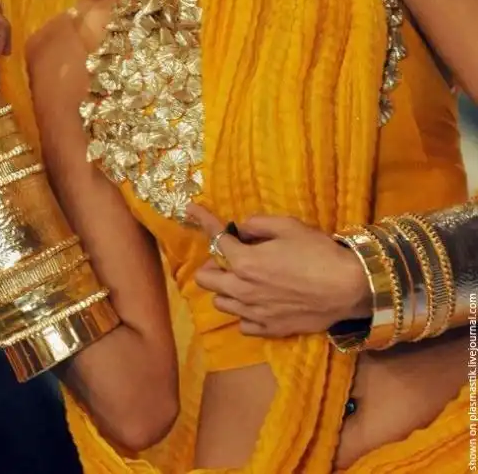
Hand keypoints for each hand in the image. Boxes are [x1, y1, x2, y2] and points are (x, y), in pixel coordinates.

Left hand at [187, 204, 371, 338]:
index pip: (215, 238)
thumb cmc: (318, 252)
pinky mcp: (268, 330)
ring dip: (226, 288)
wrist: (347, 288)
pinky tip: (257, 302)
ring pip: (221, 303)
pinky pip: (242, 324)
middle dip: (212, 263)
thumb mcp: (288, 226)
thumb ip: (257, 224)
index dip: (203, 220)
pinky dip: (244, 311)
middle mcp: (241, 289)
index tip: (191, 210)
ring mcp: (253, 313)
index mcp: (244, 262)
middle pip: (206, 279)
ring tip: (244, 279)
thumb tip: (241, 229)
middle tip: (230, 256)